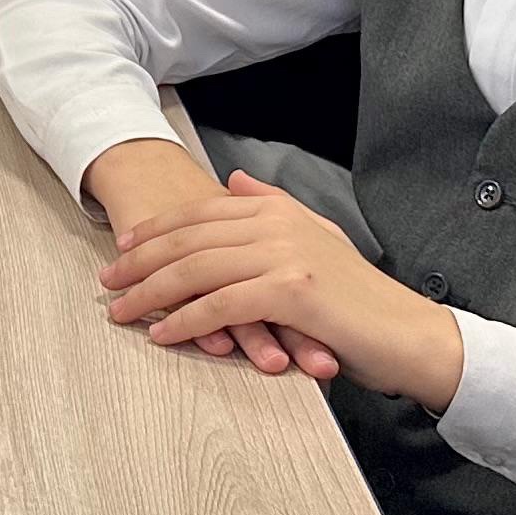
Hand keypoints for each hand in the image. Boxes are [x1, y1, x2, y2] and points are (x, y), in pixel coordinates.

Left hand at [99, 170, 455, 404]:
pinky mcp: (289, 292)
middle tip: (107, 279)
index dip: (157, 228)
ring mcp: (284, 255)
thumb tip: (237, 181)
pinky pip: (220, 305)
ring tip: (121, 309)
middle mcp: (278, 224)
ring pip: (197, 270)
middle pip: (190, 238)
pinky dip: (186, 320)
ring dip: (151, 291)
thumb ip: (275, 205)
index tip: (123, 245)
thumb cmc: (360, 299)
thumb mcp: (318, 237)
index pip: (202, 212)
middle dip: (141, 259)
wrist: (408, 333)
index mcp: (280, 210)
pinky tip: (162, 332)